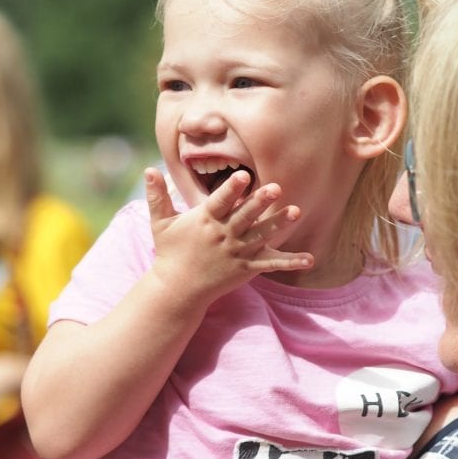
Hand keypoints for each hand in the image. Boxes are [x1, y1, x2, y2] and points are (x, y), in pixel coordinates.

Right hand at [145, 167, 314, 302]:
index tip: (244, 176)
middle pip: (244, 216)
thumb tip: (148, 169)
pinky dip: (290, 262)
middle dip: (260, 202)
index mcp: (204, 221)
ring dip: (278, 224)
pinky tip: (309, 259)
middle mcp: (223, 236)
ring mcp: (236, 253)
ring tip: (296, 211)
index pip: (220, 201)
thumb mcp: (160, 223)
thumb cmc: (170, 252)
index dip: (232, 189)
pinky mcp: (246, 269)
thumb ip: (157, 196)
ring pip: (261, 236)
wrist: (177, 289)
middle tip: (277, 187)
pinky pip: (271, 265)